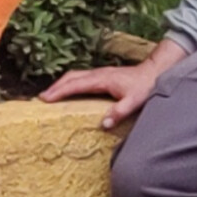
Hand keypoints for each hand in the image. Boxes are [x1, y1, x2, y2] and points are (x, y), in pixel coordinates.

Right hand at [41, 53, 171, 126]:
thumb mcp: (134, 101)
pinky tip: (69, 91)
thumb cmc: (145, 86)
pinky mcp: (103, 75)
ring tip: (50, 95)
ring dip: (61, 84)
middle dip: (55, 87)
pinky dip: (70, 83)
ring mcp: (100, 73)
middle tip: (41, 98)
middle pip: (71, 77)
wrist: (155, 72)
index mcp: (102, 79)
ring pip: (75, 75)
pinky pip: (81, 78)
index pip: (75, 84)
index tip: (46, 98)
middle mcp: (98, 74)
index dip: (59, 91)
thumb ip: (119, 112)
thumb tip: (103, 125)